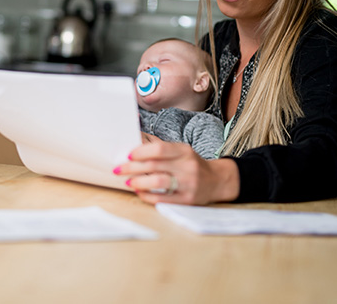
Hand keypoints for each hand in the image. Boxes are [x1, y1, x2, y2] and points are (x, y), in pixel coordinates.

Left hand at [114, 134, 239, 204]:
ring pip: (159, 182)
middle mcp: (187, 166)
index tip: (127, 154)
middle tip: (118, 169)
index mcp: (184, 151)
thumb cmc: (191, 164)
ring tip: (128, 182)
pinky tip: (139, 192)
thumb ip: (160, 146)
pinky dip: (148, 196)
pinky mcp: (188, 200)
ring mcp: (188, 184)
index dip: (141, 151)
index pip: (160, 148)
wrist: (217, 181)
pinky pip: (164, 199)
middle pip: (155, 165)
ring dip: (139, 182)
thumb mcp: (180, 151)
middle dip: (133, 167)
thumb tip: (135, 137)